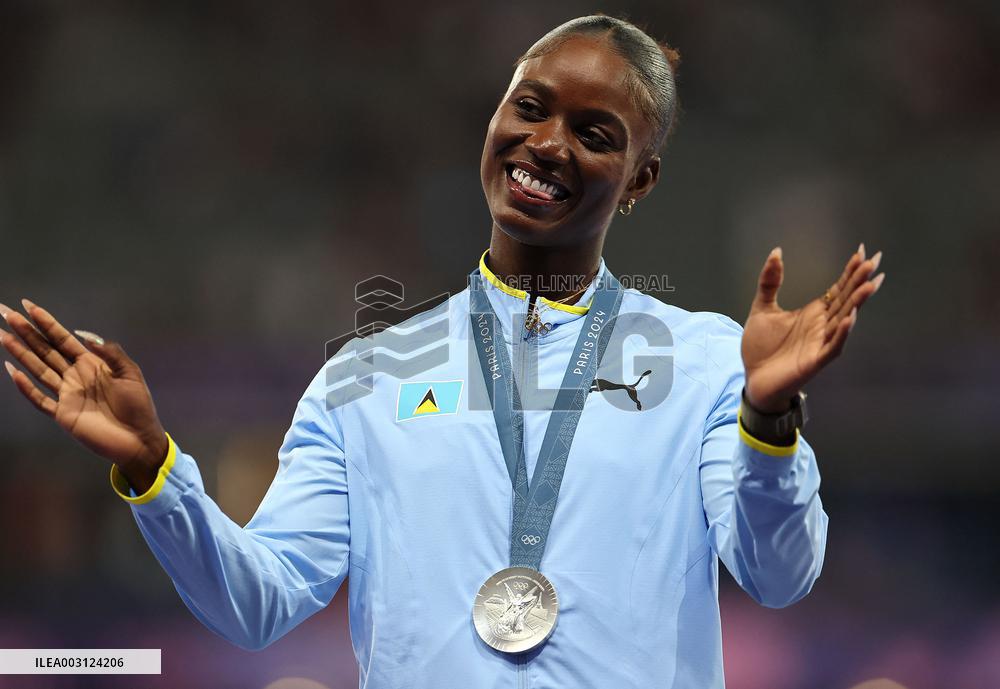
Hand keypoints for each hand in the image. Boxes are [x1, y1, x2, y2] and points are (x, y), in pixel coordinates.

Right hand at [0, 300, 167, 491]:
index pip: (63, 339)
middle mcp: (75, 376)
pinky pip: (40, 399)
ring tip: (2, 335)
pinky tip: (13, 372)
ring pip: (38, 369)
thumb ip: (110, 353)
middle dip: (26, 332)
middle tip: (5, 313)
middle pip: (45, 349)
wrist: (139, 440)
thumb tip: (84, 335)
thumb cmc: (139, 406)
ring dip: (20, 353)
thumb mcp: (130, 373)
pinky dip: (26, 387)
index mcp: (92, 364)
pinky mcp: (63, 415)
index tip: (28, 306)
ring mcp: (67, 395)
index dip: (46, 323)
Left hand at [741, 244, 884, 412]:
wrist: (753, 379)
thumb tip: (776, 252)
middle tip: (874, 261)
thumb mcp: (762, 308)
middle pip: (846, 300)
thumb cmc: (761, 347)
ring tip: (870, 284)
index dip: (850, 271)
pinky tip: (850, 318)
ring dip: (857, 303)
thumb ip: (770, 282)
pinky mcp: (814, 361)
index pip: (837, 289)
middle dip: (860, 281)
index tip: (863, 250)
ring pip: (844, 320)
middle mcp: (822, 326)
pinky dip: (842, 333)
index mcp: (813, 313)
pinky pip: (832, 346)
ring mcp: (820, 343)